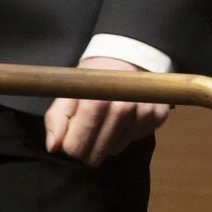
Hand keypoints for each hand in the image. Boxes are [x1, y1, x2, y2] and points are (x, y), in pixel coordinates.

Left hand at [43, 56, 168, 165]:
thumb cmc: (92, 79)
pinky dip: (123, 137)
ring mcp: (143, 113)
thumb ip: (57, 119)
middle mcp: (123, 109)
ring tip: (104, 123)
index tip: (71, 137)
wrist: (124, 58)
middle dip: (87, 149)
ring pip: (114, 150)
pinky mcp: (157, 116)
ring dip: (106, 143)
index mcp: (95, 102)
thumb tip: (54, 147)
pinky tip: (121, 121)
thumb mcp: (68, 92)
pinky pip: (133, 141)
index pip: (75, 148)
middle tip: (87, 133)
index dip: (69, 146)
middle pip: (96, 154)